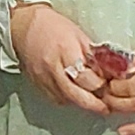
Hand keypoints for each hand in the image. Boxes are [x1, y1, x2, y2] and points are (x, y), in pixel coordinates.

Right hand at [10, 1, 112, 117]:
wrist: (23, 26)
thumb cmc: (52, 27)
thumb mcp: (79, 35)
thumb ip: (93, 55)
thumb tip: (110, 70)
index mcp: (65, 51)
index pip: (85, 78)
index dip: (99, 85)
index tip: (107, 86)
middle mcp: (52, 67)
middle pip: (75, 95)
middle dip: (92, 105)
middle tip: (104, 108)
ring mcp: (42, 78)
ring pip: (65, 100)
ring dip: (80, 103)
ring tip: (91, 100)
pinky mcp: (36, 84)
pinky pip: (54, 99)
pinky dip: (67, 100)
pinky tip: (74, 95)